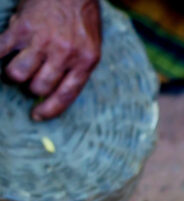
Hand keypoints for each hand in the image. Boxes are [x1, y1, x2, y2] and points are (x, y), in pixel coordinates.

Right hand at [0, 0, 100, 119]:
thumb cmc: (81, 19)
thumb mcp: (91, 46)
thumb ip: (77, 68)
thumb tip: (54, 92)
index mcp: (85, 61)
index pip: (66, 95)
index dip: (50, 110)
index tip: (37, 116)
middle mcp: (64, 53)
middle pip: (38, 86)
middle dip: (31, 87)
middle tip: (32, 77)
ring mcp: (42, 40)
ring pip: (18, 73)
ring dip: (14, 74)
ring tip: (19, 65)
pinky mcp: (21, 28)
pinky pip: (0, 51)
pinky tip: (2, 53)